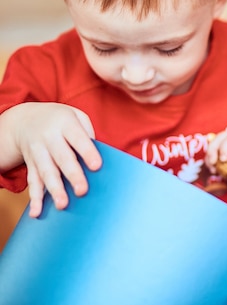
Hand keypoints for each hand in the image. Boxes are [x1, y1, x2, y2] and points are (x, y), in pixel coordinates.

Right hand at [0, 102, 101, 217]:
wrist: (26, 119)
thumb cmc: (62, 120)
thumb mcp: (76, 116)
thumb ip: (87, 134)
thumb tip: (98, 160)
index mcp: (65, 123)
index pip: (78, 138)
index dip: (87, 152)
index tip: (97, 166)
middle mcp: (49, 137)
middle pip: (62, 158)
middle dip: (72, 175)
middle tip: (82, 191)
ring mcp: (37, 151)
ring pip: (46, 172)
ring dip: (54, 190)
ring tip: (63, 205)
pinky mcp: (30, 164)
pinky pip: (32, 181)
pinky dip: (34, 198)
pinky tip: (37, 212)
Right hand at [205, 129, 226, 174]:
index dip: (225, 148)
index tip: (223, 160)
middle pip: (217, 139)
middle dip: (212, 150)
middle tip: (212, 163)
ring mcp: (224, 142)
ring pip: (212, 146)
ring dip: (209, 159)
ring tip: (213, 171)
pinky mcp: (220, 150)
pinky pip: (212, 156)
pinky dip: (212, 164)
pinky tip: (217, 174)